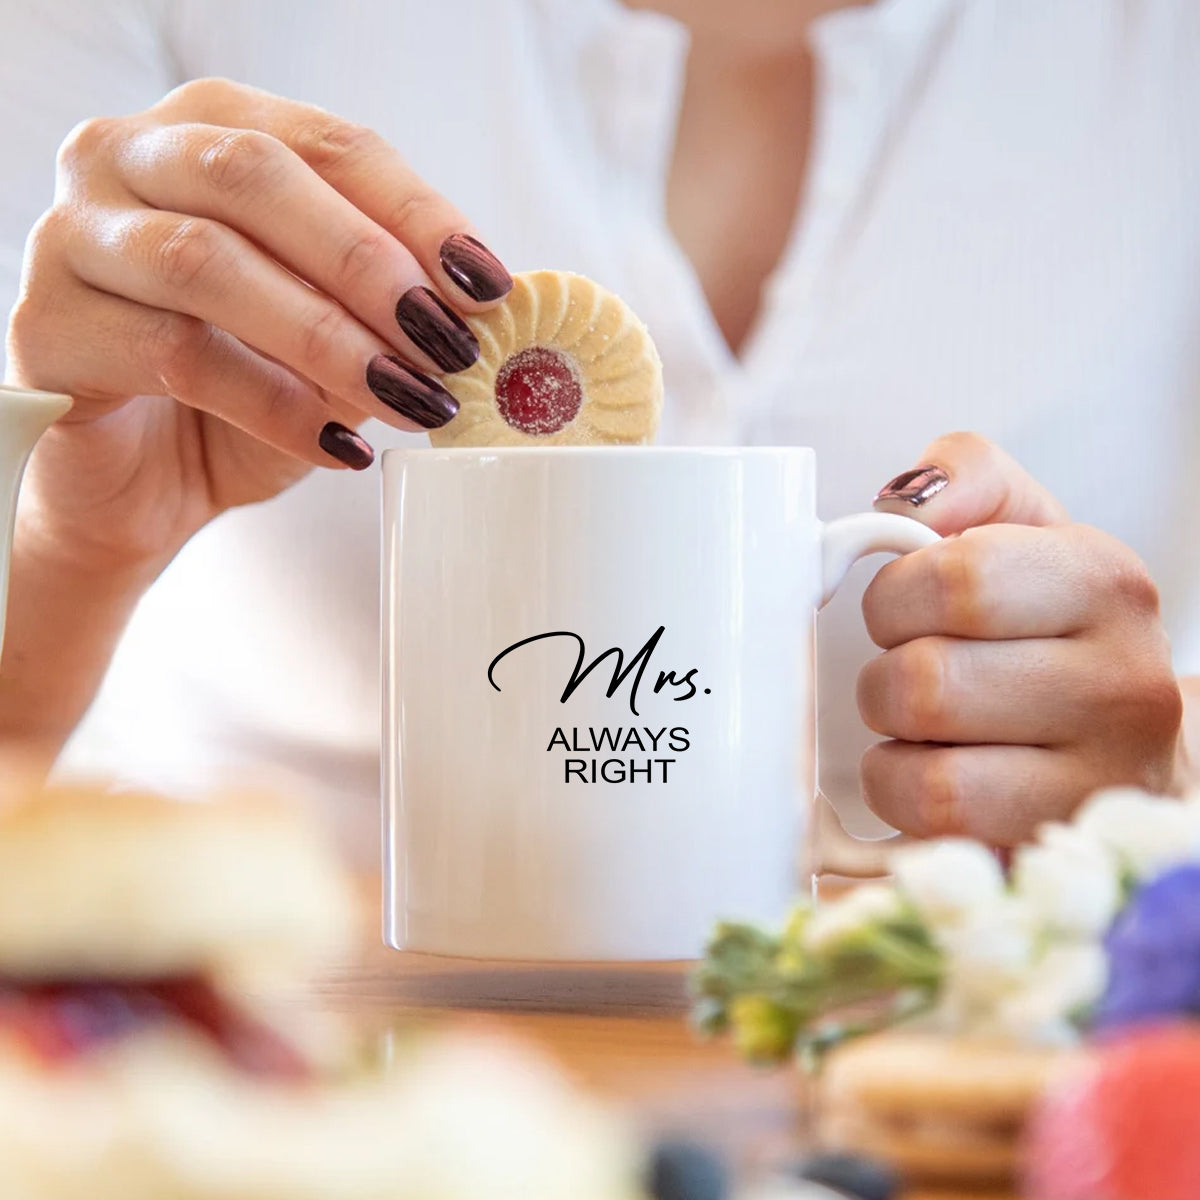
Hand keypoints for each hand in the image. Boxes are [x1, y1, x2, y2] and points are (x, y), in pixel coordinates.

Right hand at [5, 77, 511, 571]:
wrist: (140, 483)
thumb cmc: (241, 392)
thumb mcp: (334, 336)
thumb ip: (391, 303)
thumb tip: (484, 302)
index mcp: (210, 131)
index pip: (328, 143)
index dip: (418, 213)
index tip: (488, 285)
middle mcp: (127, 157)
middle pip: (257, 177)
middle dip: (370, 265)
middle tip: (448, 343)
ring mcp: (73, 236)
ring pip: (208, 262)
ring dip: (330, 338)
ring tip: (410, 399)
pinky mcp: (46, 327)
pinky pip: (175, 355)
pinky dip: (275, 404)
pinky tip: (339, 446)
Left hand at [858, 432, 1183, 845]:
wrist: (1117, 740)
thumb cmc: (1046, 629)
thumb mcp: (1019, 528)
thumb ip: (964, 479)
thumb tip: (900, 498)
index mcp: (1104, 582)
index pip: (954, 580)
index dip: (894, 599)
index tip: (904, 612)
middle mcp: (1123, 686)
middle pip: (925, 684)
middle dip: (887, 680)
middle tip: (913, 678)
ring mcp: (1099, 785)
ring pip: (925, 776)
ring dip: (894, 751)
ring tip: (925, 734)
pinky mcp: (1055, 852)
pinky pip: (935, 836)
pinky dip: (907, 805)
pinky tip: (937, 779)